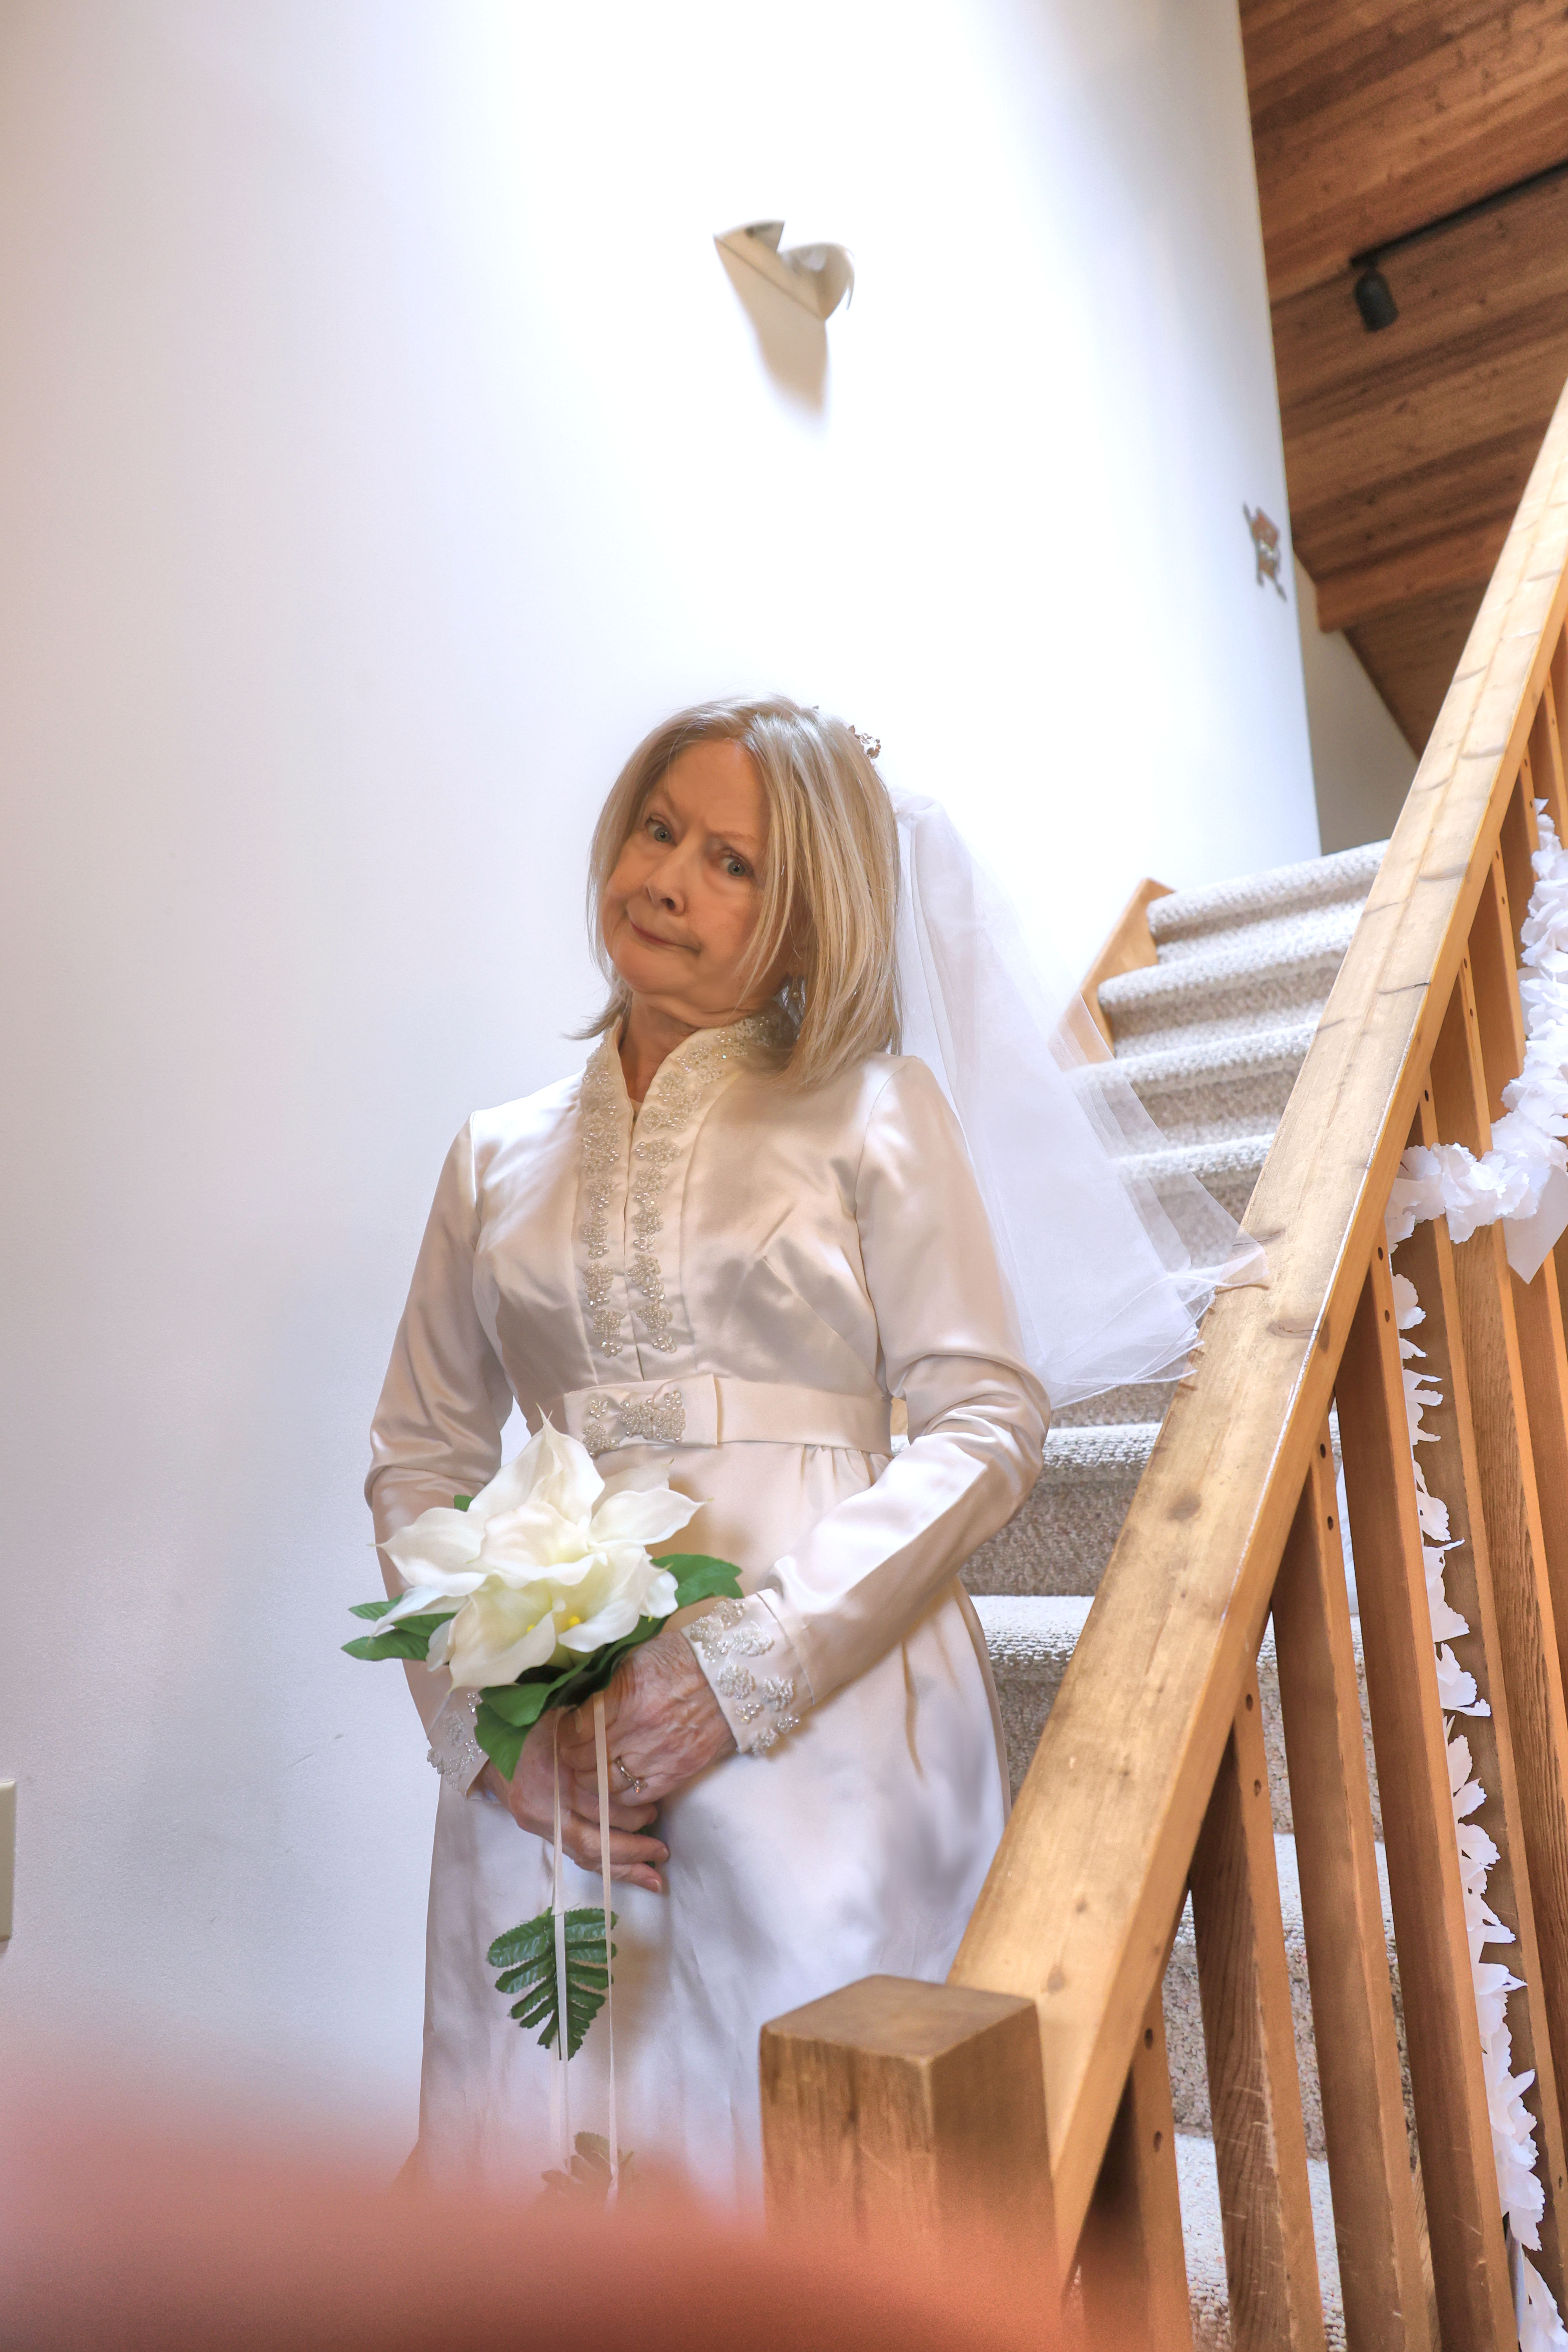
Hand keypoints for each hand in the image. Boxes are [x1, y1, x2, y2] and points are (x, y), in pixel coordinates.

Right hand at [474, 1714, 668, 1893]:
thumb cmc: (536, 1724)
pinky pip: (573, 1855)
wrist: (491, 1741)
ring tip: (653, 1878)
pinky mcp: (536, 1830)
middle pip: (593, 1838)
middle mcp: (543, 1803)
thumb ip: (595, 1736)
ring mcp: (538, 1821)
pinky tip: (627, 1872)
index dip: (629, 1811)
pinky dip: (603, 1865)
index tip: (655, 1810)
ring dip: (622, 1868)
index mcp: (553, 1771)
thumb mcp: (566, 1720)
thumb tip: (640, 1750)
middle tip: (661, 1849)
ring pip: (584, 1854)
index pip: (597, 1804)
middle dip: (632, 1848)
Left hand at [556, 1625, 735, 1810]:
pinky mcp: (678, 1772)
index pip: (576, 1729)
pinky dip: (620, 1796)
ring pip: (607, 1784)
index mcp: (626, 1697)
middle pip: (586, 1760)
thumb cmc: (682, 1658)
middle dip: (571, 1758)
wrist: (730, 1674)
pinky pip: (637, 1796)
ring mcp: (659, 1756)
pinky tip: (615, 1785)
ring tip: (587, 1771)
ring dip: (591, 1780)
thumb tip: (576, 1704)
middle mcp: (640, 1731)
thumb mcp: (636, 1659)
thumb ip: (605, 1685)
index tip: (562, 1729)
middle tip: (568, 1752)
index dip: (563, 1733)